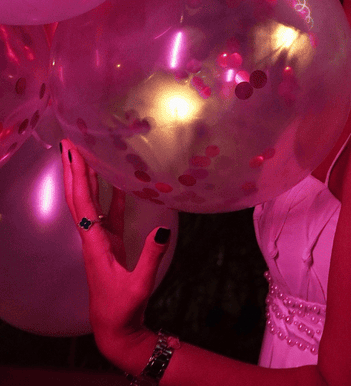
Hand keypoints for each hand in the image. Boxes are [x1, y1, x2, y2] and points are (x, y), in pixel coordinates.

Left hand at [60, 139, 170, 365]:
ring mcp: (100, 239)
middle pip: (78, 197)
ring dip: (86, 178)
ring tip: (85, 153)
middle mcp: (91, 238)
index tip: (73, 154)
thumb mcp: (139, 285)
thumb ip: (150, 258)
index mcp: (94, 245)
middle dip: (73, 170)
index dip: (78, 178)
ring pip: (89, 202)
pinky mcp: (111, 242)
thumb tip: (162, 230)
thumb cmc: (123, 308)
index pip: (83, 205)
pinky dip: (109, 193)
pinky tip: (114, 178)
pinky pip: (107, 211)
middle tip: (70, 142)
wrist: (115, 327)